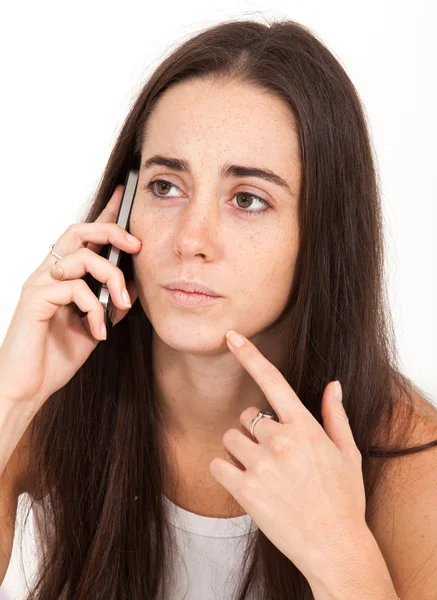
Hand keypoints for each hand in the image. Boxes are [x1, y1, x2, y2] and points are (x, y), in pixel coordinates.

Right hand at [0, 185, 140, 410]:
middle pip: (80, 231)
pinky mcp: (34, 299)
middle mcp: (50, 274)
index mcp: (64, 276)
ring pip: (82, 256)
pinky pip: (74, 288)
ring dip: (112, 277)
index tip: (126, 194)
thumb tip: (134, 287)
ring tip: (122, 303)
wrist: (27, 387)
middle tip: (137, 245)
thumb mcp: (94, 326)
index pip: (86, 236)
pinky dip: (95, 309)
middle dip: (112, 230)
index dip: (106, 213)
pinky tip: (98, 332)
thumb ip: (109, 304)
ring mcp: (39, 284)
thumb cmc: (55, 356)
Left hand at [209, 330, 367, 581]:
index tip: (232, 336)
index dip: (250, 355)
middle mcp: (280, 440)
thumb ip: (335, 416)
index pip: (273, 381)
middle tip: (273, 455)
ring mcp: (261, 464)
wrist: (335, 546)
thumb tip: (333, 384)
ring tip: (262, 473)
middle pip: (247, 416)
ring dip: (240, 451)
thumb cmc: (344, 500)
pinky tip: (247, 485)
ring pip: (230, 438)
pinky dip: (226, 472)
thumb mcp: (347, 454)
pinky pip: (217, 465)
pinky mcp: (244, 489)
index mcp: (304, 427)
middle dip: (254, 430)